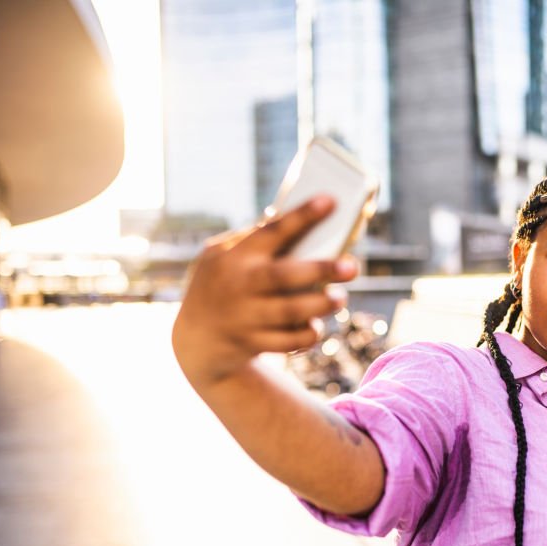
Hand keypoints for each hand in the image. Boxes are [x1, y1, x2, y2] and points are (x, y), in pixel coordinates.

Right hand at [171, 196, 357, 387]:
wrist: (195, 339)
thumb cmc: (221, 284)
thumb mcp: (221, 256)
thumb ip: (253, 239)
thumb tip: (296, 217)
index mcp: (234, 256)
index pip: (271, 230)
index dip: (302, 216)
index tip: (330, 201)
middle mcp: (238, 285)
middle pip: (284, 276)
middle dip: (321, 270)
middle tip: (351, 266)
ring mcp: (244, 316)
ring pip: (290, 312)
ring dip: (321, 305)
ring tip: (340, 298)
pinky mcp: (252, 343)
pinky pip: (288, 341)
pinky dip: (307, 335)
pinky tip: (316, 326)